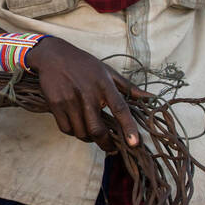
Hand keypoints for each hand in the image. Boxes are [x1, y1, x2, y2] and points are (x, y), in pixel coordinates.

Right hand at [26, 37, 149, 153]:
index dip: (128, 128)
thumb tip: (151, 97)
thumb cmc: (84, 64)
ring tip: (93, 136)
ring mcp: (70, 100)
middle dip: (106, 144)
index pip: (120, 109)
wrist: (53, 55)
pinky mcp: (56, 104)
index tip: (135, 144)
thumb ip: (128, 87)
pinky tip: (78, 127)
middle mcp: (87, 93)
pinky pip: (66, 129)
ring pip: (81, 132)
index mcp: (104, 85)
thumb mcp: (107, 71)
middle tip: (112, 148)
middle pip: (97, 129)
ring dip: (89, 139)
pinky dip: (74, 133)